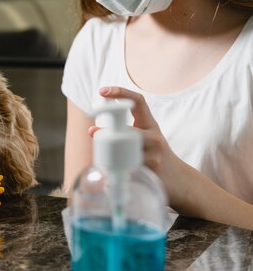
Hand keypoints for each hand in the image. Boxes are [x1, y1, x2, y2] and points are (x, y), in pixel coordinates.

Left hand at [90, 86, 185, 208]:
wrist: (178, 179)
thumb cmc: (154, 156)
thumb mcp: (143, 139)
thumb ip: (124, 132)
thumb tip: (92, 131)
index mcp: (149, 124)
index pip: (138, 101)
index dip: (121, 93)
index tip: (102, 91)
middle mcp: (154, 135)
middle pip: (130, 129)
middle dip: (110, 132)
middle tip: (92, 132)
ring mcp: (156, 152)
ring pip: (129, 148)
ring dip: (112, 152)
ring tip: (102, 157)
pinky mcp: (153, 168)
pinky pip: (131, 165)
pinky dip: (119, 168)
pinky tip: (112, 173)